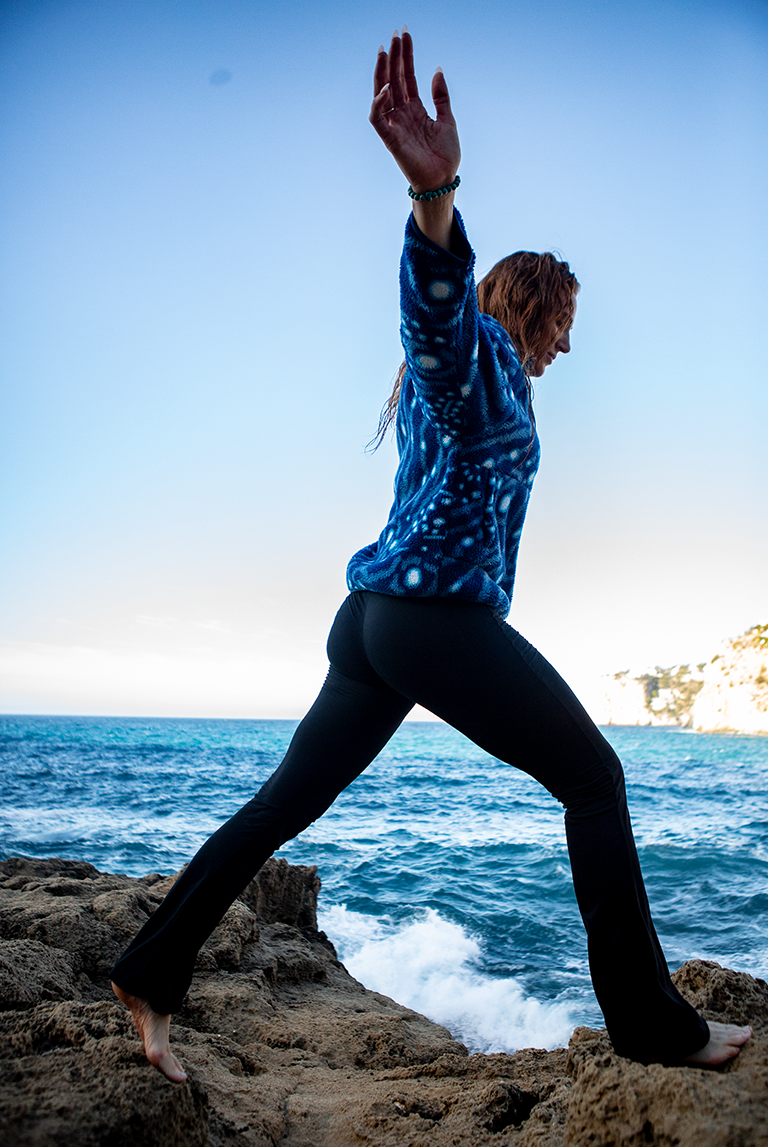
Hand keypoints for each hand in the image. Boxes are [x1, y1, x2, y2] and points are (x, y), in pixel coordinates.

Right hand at [370, 28, 460, 194]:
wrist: (443, 180)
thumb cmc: (446, 155)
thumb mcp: (447, 119)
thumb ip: (440, 95)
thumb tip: (437, 69)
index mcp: (415, 109)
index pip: (407, 76)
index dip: (406, 55)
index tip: (405, 34)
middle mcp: (402, 114)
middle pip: (394, 79)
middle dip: (394, 56)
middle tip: (395, 34)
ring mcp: (395, 125)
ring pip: (382, 93)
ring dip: (382, 72)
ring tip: (385, 50)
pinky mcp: (390, 139)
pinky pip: (377, 118)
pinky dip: (379, 103)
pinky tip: (387, 87)